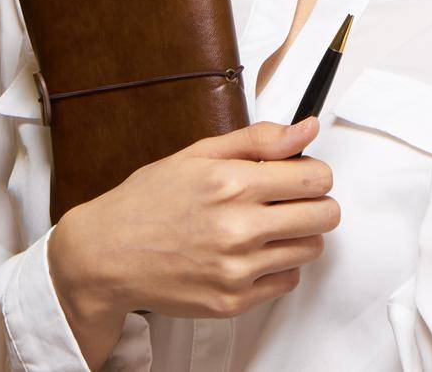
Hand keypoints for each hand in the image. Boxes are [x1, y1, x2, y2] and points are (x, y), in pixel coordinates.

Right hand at [48, 117, 336, 367]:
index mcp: (232, 184)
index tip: (301, 174)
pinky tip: (251, 252)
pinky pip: (287, 281)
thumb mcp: (199, 154)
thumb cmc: (150, 200)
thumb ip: (259, 140)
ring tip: (267, 225)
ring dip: (299, 235)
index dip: (315, 172)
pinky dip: (278, 266)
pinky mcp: (233, 302)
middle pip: (325, 216)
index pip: (317, 178)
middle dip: (316, 202)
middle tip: (291, 200)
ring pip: (311, 249)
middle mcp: (238, 229)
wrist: (107, 255)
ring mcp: (237, 270)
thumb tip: (307, 129)